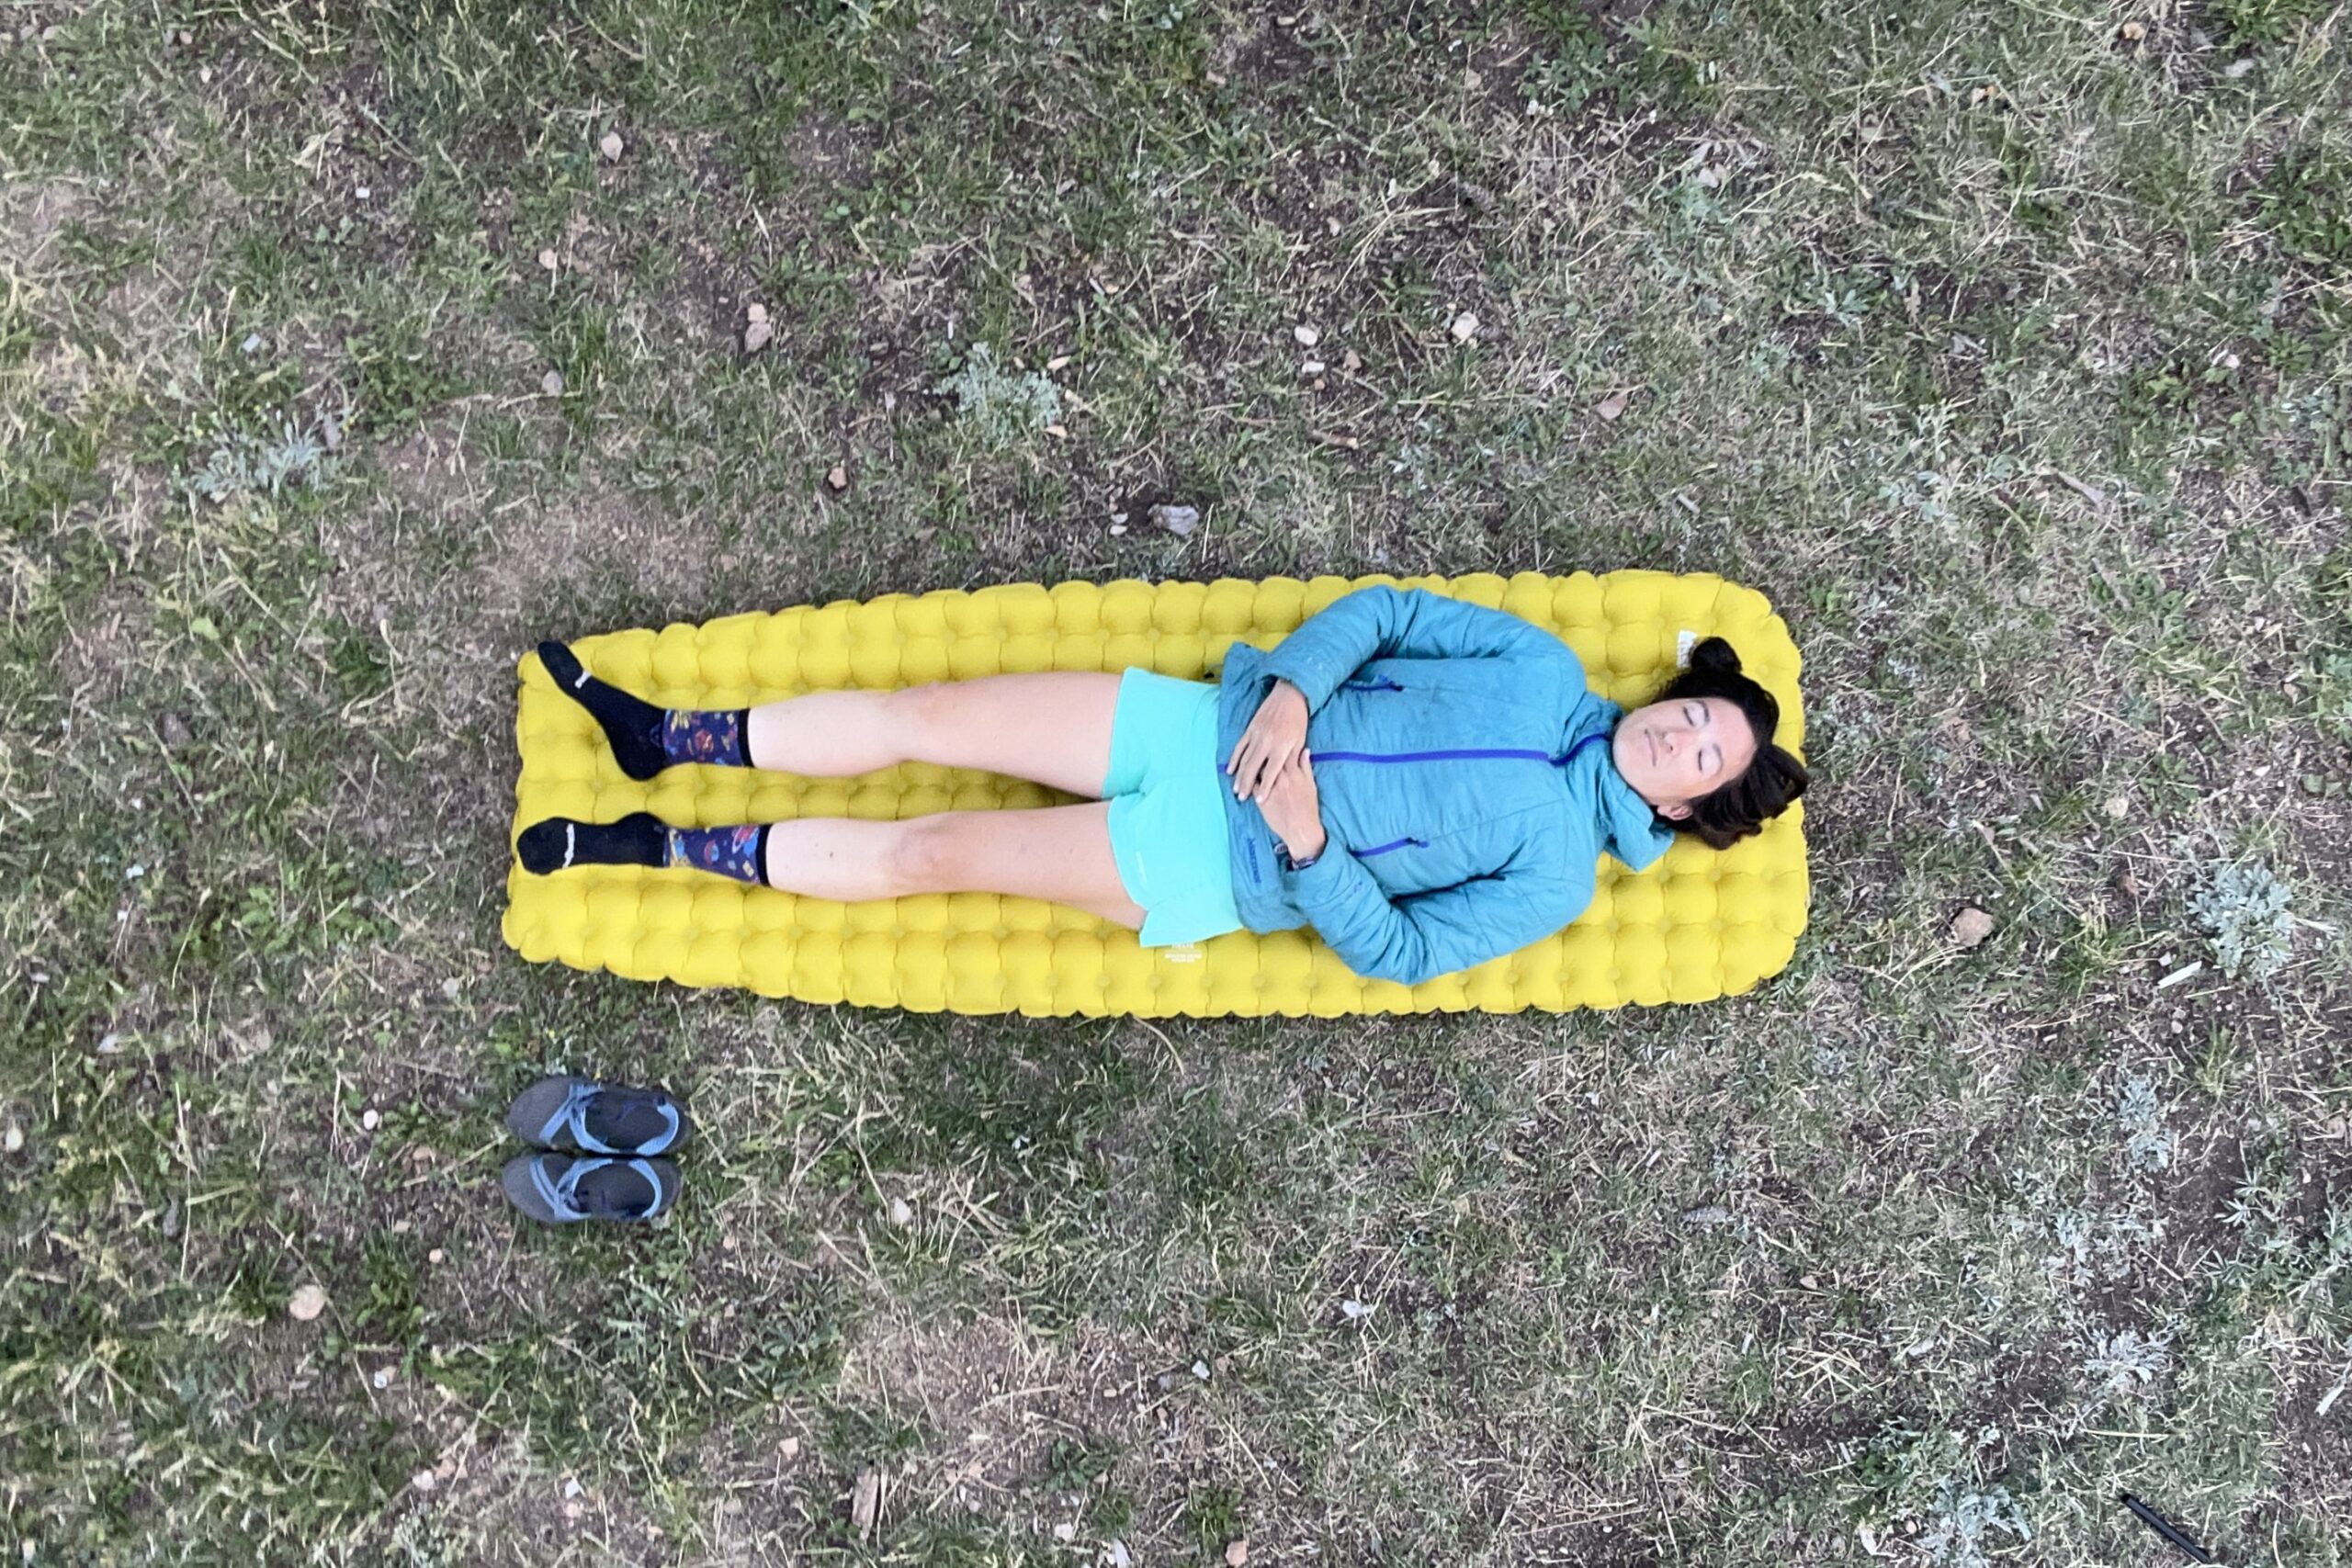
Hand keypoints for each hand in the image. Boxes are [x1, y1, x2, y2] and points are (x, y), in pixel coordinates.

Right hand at [1227, 679, 1308, 800]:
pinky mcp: (1250, 729)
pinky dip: (1234, 759)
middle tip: (1241, 798)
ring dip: (1239, 775)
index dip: (1265, 787)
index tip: (1260, 800)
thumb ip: (1292, 757)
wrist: (1289, 695)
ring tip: (1235, 789)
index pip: (1271, 772)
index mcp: (1281, 747)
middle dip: (1247, 784)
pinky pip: (1239, 747)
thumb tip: (1286, 774)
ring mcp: (1256, 735)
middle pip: (1254, 768)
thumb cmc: (1298, 719)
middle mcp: (1267, 743)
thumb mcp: (1300, 739)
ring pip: (1245, 759)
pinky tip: (1229, 769)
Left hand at [1254, 752, 1326, 863]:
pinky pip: (1252, 786)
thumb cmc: (1308, 807)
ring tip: (1250, 758)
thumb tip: (1304, 749)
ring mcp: (1269, 789)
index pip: (1284, 752)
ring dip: (1253, 764)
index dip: (1279, 744)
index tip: (1275, 736)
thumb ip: (1305, 766)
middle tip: (1259, 743)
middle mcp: (1280, 779)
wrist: (1301, 828)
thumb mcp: (1310, 784)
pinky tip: (1245, 775)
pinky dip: (1248, 780)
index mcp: (1294, 773)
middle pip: (1267, 760)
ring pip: (1257, 771)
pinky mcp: (1261, 800)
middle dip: (1263, 751)